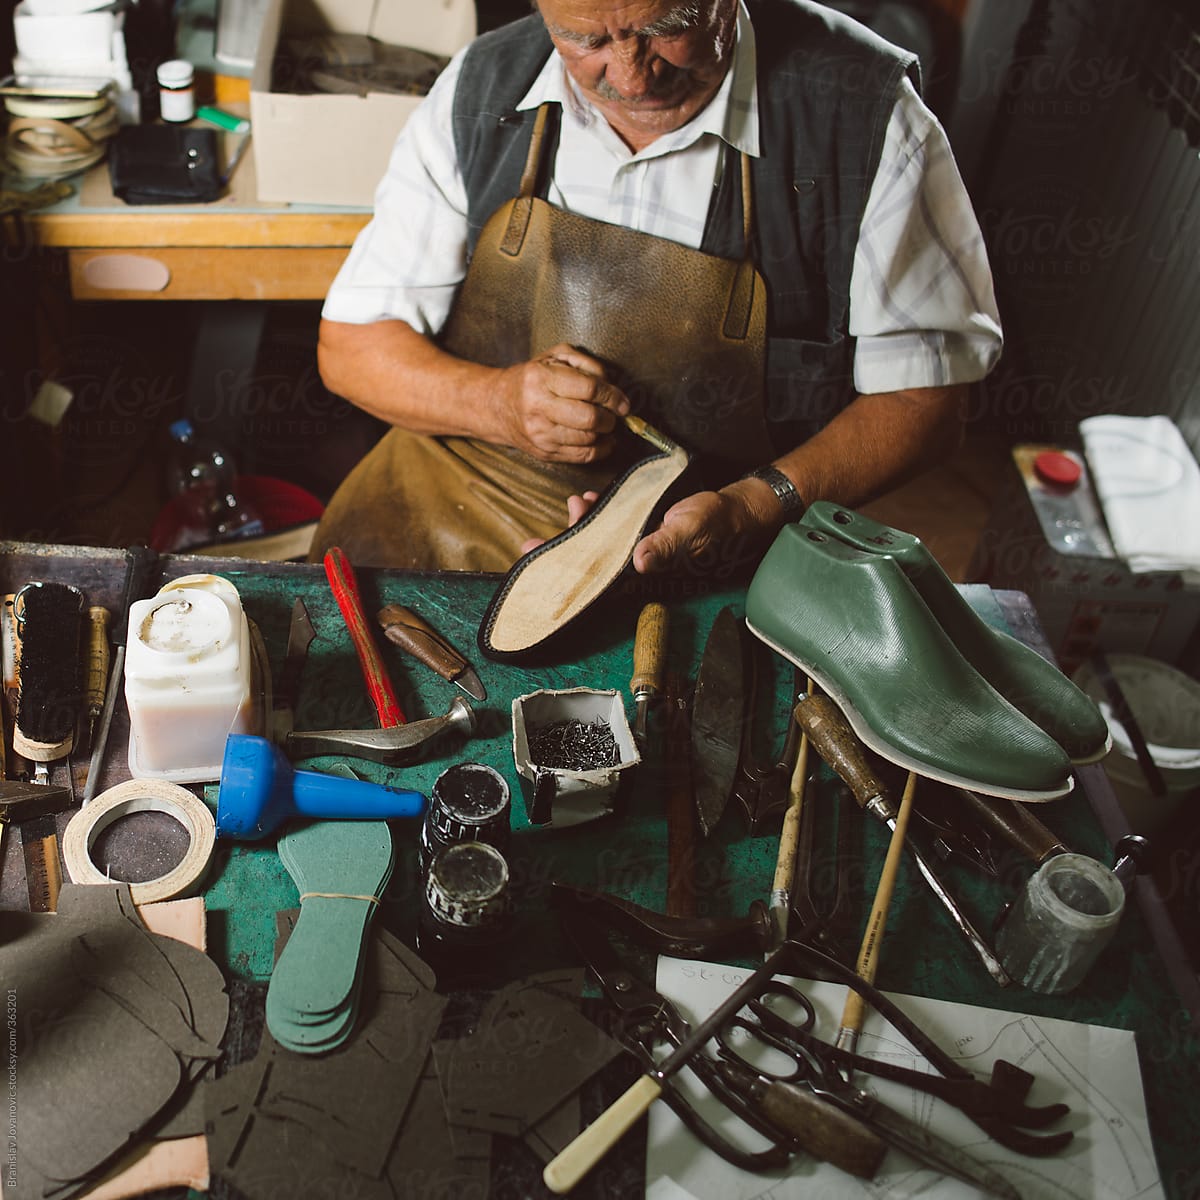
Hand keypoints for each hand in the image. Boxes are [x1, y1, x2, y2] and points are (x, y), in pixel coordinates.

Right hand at [498, 344, 629, 463]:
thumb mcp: (555, 356)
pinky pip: (582, 456)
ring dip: (605, 433)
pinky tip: (602, 439)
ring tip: (605, 423)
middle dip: (610, 417)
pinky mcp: (545, 453)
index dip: (613, 396)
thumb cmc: (532, 378)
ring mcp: (540, 434)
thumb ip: (587, 363)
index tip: (622, 401)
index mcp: (541, 379)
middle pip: (590, 418)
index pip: (589, 389)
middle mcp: (539, 408)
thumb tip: (613, 385)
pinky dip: (600, 449)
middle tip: (614, 413)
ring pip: (588, 439)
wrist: (497, 406)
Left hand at [518, 478, 781, 573]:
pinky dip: (593, 516)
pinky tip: (587, 501)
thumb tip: (640, 560)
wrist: (732, 510)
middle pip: (585, 568)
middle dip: (556, 556)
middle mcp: (632, 566)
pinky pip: (605, 529)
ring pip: (592, 547)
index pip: (595, 584)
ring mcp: (632, 549)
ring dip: (577, 529)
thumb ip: (665, 544)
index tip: (534, 569)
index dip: (564, 580)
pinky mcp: (635, 531)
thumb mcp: (689, 529)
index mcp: (641, 574)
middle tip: (528, 545)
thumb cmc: (713, 523)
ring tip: (573, 507)